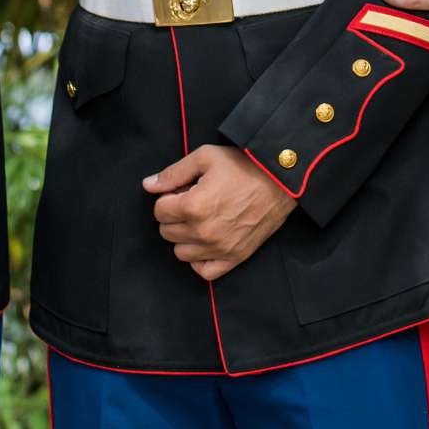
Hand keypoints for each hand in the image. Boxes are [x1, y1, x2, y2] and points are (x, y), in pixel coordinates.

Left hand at [144, 144, 297, 281]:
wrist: (281, 180)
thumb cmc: (244, 166)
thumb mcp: (205, 157)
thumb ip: (173, 173)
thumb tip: (148, 185)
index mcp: (193, 206)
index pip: (159, 211)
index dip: (168, 197)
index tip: (182, 191)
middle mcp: (203, 232)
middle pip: (167, 232)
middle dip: (174, 216)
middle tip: (192, 202)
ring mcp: (219, 248)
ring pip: (180, 253)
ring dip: (184, 237)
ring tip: (200, 220)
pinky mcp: (234, 258)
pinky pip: (204, 271)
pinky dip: (199, 260)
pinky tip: (205, 242)